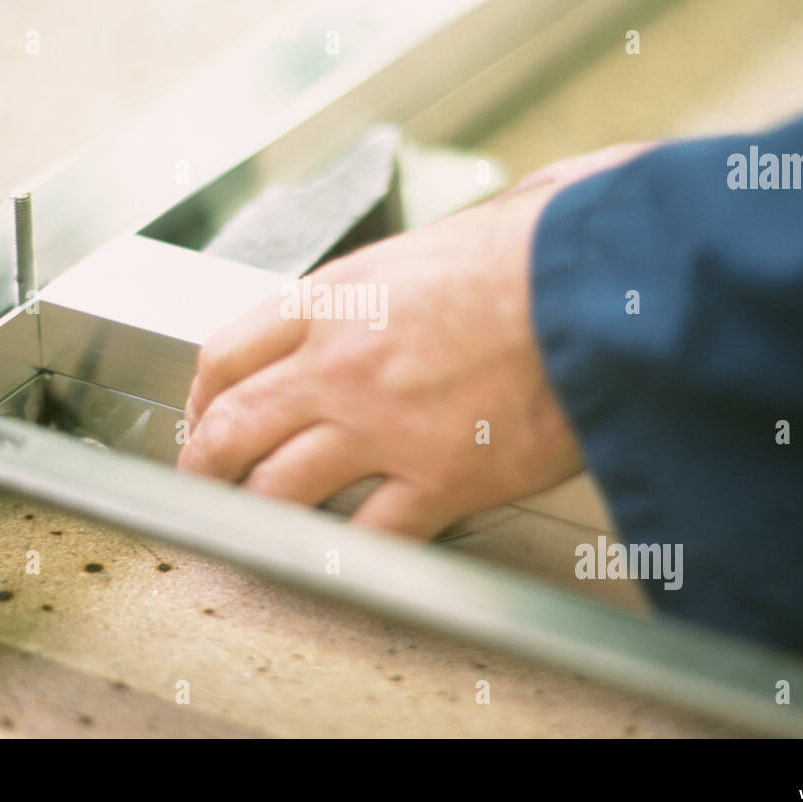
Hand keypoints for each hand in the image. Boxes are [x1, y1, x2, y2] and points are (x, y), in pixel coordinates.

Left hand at [178, 142, 652, 538]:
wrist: (601, 284)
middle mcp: (341, 365)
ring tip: (258, 525)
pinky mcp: (441, 480)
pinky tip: (344, 553)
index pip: (225, 352)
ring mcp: (384, 428)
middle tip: (206, 478)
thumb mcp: (425, 248)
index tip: (206, 413)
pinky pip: (366, 537)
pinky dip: (346, 553)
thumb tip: (366, 296)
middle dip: (205, 461)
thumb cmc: (533, 252)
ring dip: (259, 512)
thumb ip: (373, 284)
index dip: (200, 395)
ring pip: (279, 489)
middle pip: (232, 426)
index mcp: (334, 299)